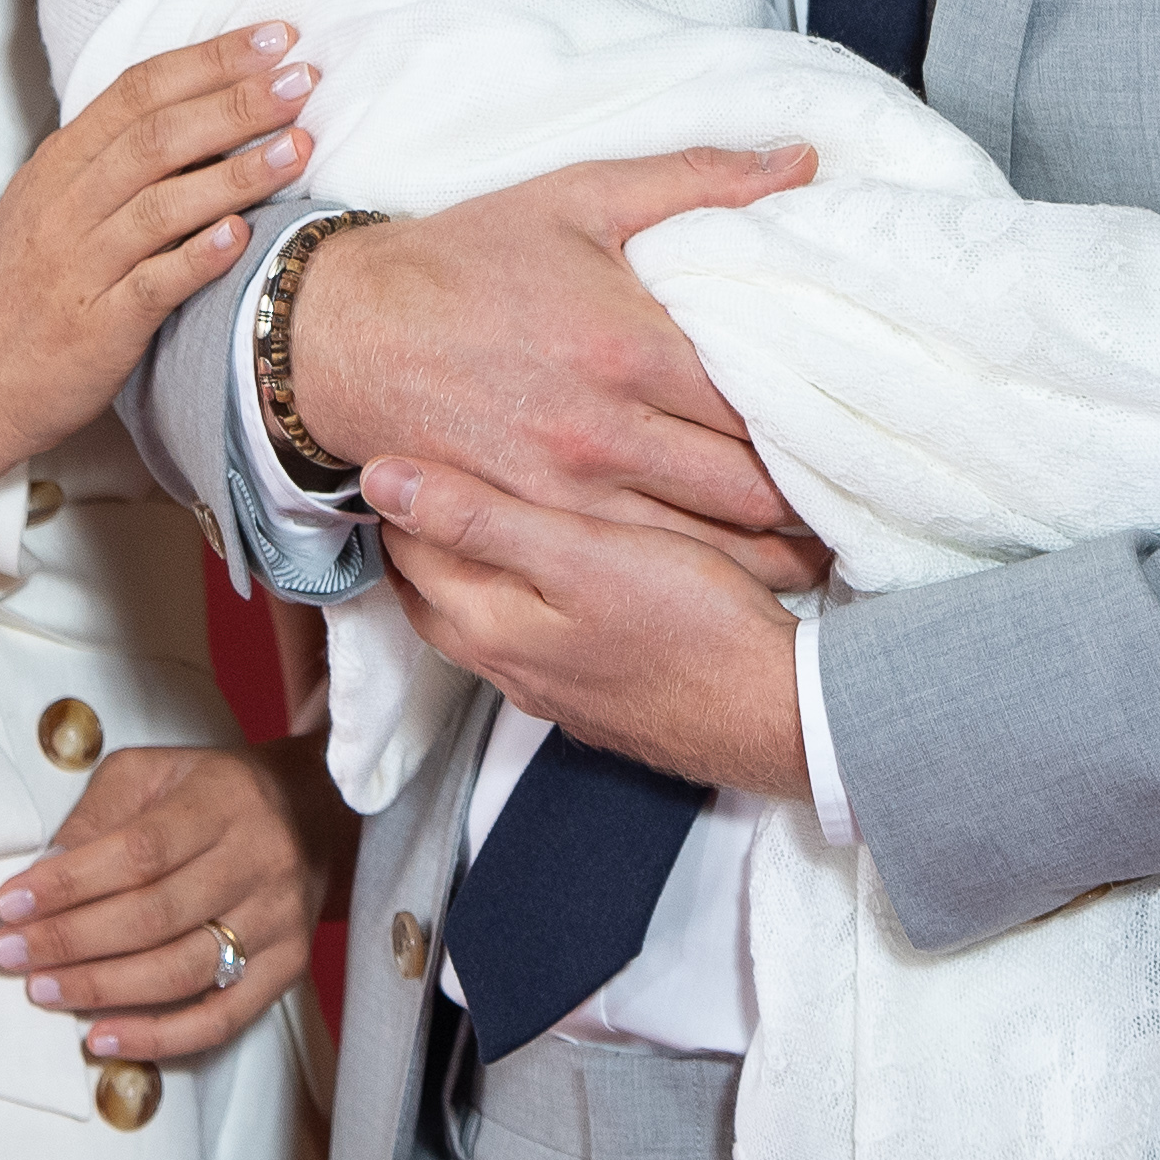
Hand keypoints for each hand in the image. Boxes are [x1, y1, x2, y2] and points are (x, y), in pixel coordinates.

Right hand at [0, 28, 317, 452]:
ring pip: (160, 206)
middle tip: (303, 78)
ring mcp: (80, 266)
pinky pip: (152, 285)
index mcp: (59, 164)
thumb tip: (208, 105)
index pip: (138, 90)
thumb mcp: (56, 202)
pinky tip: (243, 235)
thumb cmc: (31, 287)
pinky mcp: (96, 326)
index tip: (275, 37)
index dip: (210, 58)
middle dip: (236, 102)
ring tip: (300, 147)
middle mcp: (65, 206)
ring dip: (236, 173)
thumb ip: (116, 156)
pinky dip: (198, 256)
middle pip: (156, 137)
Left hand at [0, 740, 343, 1063]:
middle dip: (72, 941)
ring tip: (43, 990)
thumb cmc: (211, 791)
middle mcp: (259, 860)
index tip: (9, 904)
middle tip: (11, 953)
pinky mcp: (289, 966)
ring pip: (182, 972)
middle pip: (155, 916)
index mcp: (223, 801)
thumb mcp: (153, 773)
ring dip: (102, 989)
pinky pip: (222, 1019)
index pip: (139, 851)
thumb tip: (44, 874)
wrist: (313, 811)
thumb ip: (98, 814)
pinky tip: (103, 1038)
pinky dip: (159, 1038)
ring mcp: (279, 919)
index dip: (70, 883)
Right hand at [291, 148, 831, 589]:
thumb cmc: (465, 257)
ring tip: (819, 555)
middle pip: (748, 491)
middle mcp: (608, 430)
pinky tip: (734, 582)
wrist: (345, 332)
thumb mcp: (580, 196)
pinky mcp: (532, 524)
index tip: (864, 434)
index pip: (764, 406)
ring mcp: (568, 489)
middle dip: (812, 506)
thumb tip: (801, 159)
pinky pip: (636, 567)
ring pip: (703, 548)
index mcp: (633, 346)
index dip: (825, 427)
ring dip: (769, 557)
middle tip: (858, 505)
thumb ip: (698, 180)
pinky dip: (695, 578)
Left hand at [367, 457, 810, 797]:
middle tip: (422, 477)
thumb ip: (479, 517)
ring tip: (474, 516)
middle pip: (434, 595)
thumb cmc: (687, 621)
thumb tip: (381, 479)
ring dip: (466, 573)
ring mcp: (553, 692)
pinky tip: (549, 581)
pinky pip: (531, 644)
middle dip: (418, 539)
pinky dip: (517, 603)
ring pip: (481, 622)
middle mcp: (508, 668)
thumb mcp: (578, 550)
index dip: (399, 496)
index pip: (409, 553)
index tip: (397, 445)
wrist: (778, 714)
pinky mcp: (598, 699)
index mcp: (490, 625)